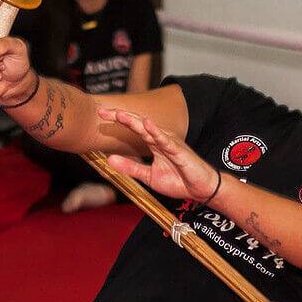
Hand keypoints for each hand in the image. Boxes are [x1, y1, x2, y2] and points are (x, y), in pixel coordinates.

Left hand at [100, 108, 219, 202]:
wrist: (200, 190)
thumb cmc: (178, 180)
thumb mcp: (149, 176)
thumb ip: (131, 167)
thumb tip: (109, 160)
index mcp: (153, 143)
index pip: (133, 127)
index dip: (118, 120)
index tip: (101, 114)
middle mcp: (161, 139)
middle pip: (138, 124)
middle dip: (121, 116)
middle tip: (102, 111)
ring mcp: (170, 143)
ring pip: (150, 129)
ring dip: (135, 121)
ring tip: (120, 114)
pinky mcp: (179, 151)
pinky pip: (166, 141)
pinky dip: (156, 132)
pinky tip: (147, 125)